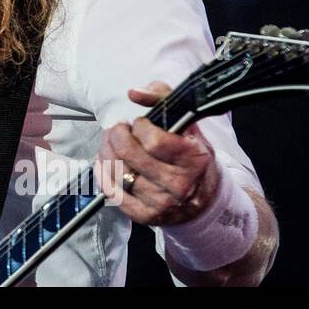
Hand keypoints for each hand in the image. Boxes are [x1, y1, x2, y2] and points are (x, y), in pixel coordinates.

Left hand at [94, 80, 220, 225]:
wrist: (205, 201)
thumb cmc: (192, 157)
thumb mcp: (188, 124)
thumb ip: (162, 98)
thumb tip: (133, 92)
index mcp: (193, 159)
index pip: (153, 140)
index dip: (140, 127)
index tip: (140, 124)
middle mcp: (178, 184)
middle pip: (129, 154)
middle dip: (116, 135)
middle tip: (118, 130)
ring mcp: (161, 203)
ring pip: (117, 171)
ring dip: (106, 151)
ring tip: (111, 144)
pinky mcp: (144, 216)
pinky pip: (111, 192)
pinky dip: (103, 173)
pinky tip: (107, 162)